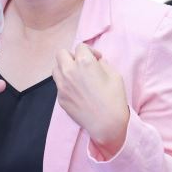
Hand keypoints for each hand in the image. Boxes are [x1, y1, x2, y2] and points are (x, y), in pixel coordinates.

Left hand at [52, 44, 129, 158]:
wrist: (107, 124)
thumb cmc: (114, 99)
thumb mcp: (114, 75)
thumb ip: (102, 64)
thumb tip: (96, 62)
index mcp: (84, 62)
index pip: (80, 47)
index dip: (90, 51)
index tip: (97, 59)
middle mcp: (69, 71)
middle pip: (61, 54)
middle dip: (72, 56)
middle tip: (82, 64)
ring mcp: (62, 86)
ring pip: (56, 69)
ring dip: (65, 68)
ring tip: (77, 76)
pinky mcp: (60, 98)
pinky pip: (59, 85)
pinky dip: (66, 84)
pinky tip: (77, 91)